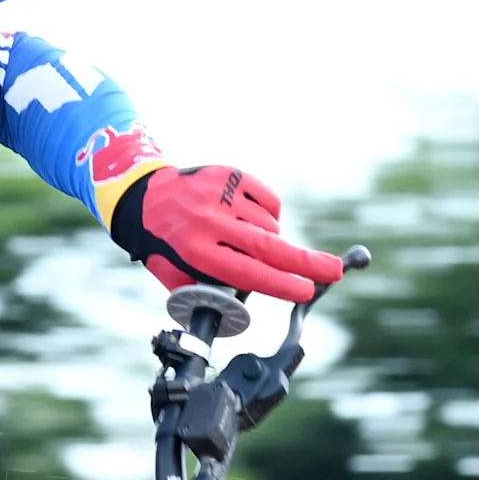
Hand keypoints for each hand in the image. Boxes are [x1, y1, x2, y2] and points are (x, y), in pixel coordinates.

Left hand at [111, 163, 349, 302]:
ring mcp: (222, 194)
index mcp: (195, 250)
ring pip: (269, 225)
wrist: (143, 196)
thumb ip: (208, 292)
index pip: (246, 271)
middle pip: (267, 246)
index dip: (280, 283)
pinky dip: (269, 214)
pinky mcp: (230, 175)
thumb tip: (244, 304)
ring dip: (271, 240)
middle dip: (306, 262)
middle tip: (335, 271)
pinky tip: (250, 220)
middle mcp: (209, 220)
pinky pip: (268, 200)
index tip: (305, 290)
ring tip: (244, 241)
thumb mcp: (174, 276)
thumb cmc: (164, 245)